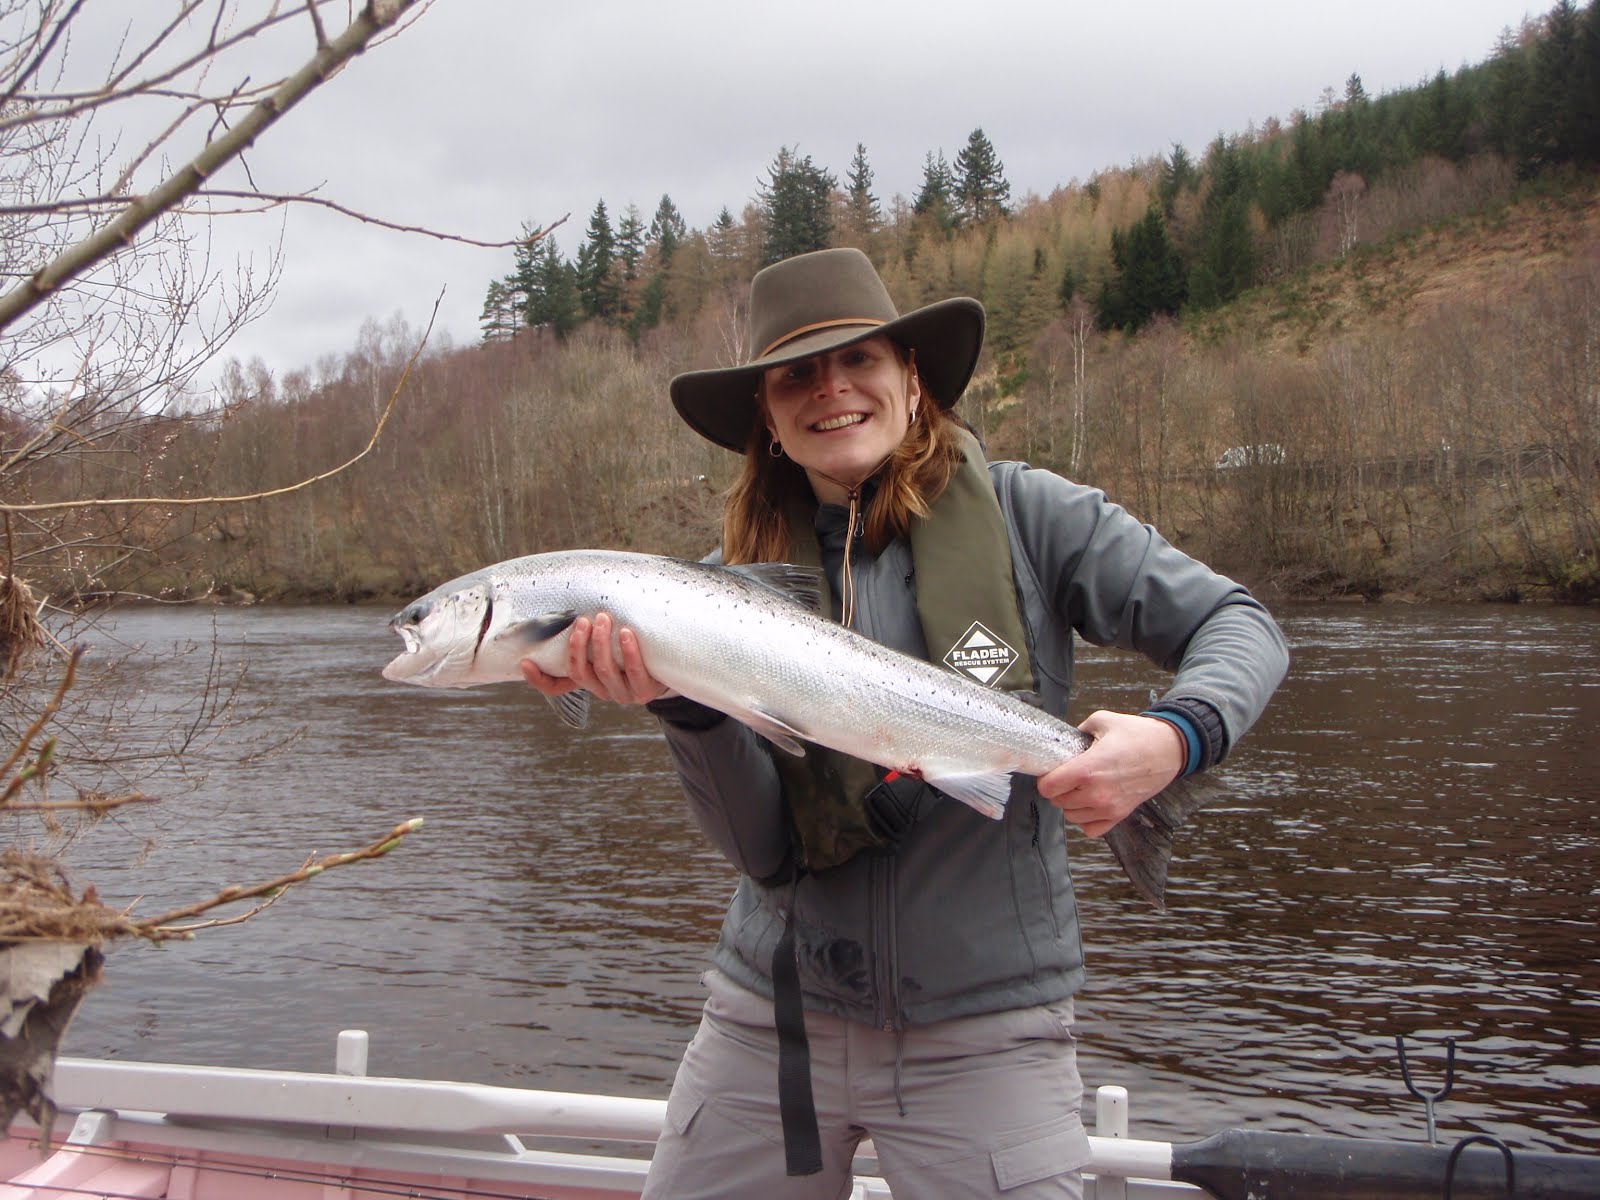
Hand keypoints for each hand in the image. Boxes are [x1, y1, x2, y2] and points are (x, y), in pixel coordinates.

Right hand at [519, 612, 668, 705]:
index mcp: (588, 682)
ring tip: (603, 619)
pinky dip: (629, 651)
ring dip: (601, 643)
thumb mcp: (609, 645)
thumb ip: (590, 635)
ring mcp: (623, 693)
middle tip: (583, 620)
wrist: (669, 667)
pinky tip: (627, 633)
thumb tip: (570, 602)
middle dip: (578, 645)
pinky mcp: (645, 692)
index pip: (556, 687)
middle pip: (581, 672)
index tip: (526, 661)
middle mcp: (602, 691)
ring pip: (604, 670)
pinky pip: (635, 672)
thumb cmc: (632, 651)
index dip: (538, 679)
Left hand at [1036, 710, 1185, 836]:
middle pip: (1058, 802)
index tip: (1052, 772)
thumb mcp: (1103, 721)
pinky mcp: (1120, 815)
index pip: (1048, 787)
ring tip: (1081, 787)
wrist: (1169, 749)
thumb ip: (1078, 730)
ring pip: (1072, 816)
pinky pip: (1091, 829)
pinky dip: (1087, 819)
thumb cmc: (1138, 734)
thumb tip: (1066, 740)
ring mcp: (1109, 808)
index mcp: (1088, 769)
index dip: (1045, 779)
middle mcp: (1096, 793)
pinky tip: (1091, 803)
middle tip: (1069, 776)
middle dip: (1059, 789)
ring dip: (1071, 803)